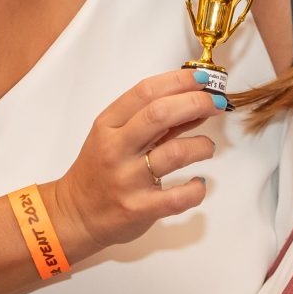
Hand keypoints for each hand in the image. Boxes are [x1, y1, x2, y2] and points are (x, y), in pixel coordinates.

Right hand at [48, 70, 224, 256]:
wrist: (76, 215)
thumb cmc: (98, 171)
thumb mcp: (114, 137)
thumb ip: (151, 121)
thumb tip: (194, 103)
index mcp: (108, 125)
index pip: (145, 92)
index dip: (179, 80)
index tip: (202, 78)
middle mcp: (116, 149)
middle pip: (161, 114)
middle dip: (196, 103)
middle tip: (216, 104)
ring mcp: (127, 180)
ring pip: (176, 153)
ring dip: (202, 145)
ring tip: (206, 147)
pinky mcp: (139, 209)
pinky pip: (179, 197)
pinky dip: (197, 188)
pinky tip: (198, 183)